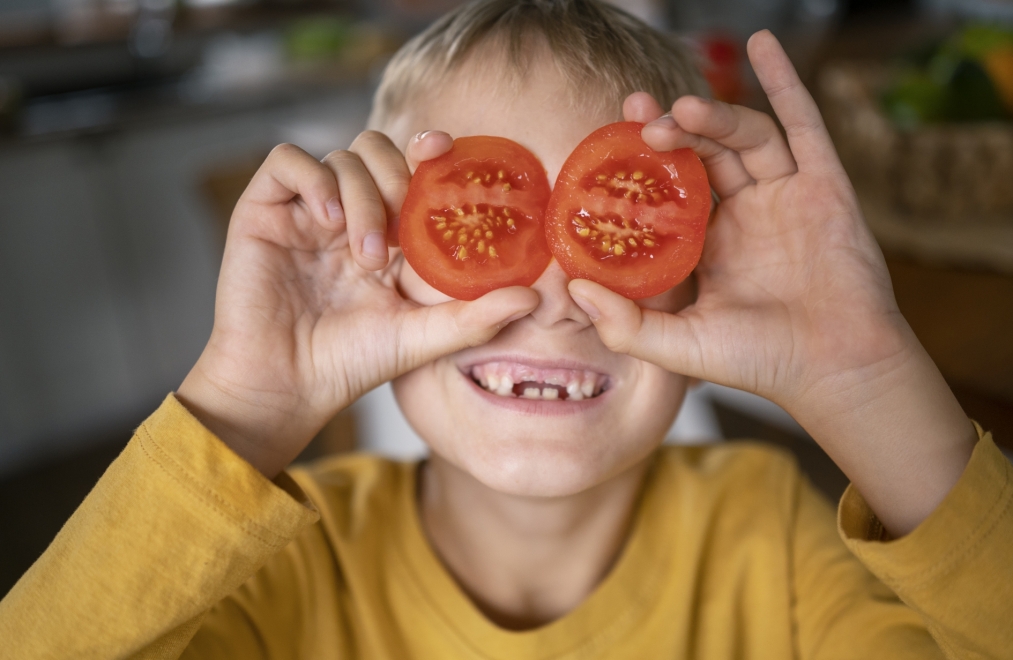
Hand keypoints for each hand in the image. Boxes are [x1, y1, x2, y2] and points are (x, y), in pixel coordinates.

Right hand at [178, 132, 537, 477]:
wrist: (286, 387)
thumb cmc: (351, 363)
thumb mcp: (422, 337)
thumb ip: (475, 316)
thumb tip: (533, 297)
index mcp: (388, 233)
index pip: (410, 170)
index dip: (429, 151)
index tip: (444, 150)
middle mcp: (348, 214)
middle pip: (376, 150)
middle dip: (394, 179)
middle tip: (398, 235)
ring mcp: (306, 211)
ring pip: (340, 156)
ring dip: (361, 197)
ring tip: (365, 256)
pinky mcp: (264, 211)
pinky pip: (287, 160)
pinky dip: (313, 180)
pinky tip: (327, 222)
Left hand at [568, 30, 975, 534]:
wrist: (834, 371)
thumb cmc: (760, 362)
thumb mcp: (679, 346)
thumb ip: (625, 323)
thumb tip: (572, 291)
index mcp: (707, 243)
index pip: (667, 187)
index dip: (642, 158)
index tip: (612, 133)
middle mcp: (743, 213)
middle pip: (703, 152)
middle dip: (671, 127)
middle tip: (639, 111)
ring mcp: (784, 196)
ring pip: (745, 137)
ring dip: (715, 115)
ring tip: (684, 109)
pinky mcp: (825, 186)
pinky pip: (804, 126)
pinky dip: (786, 82)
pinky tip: (763, 45)